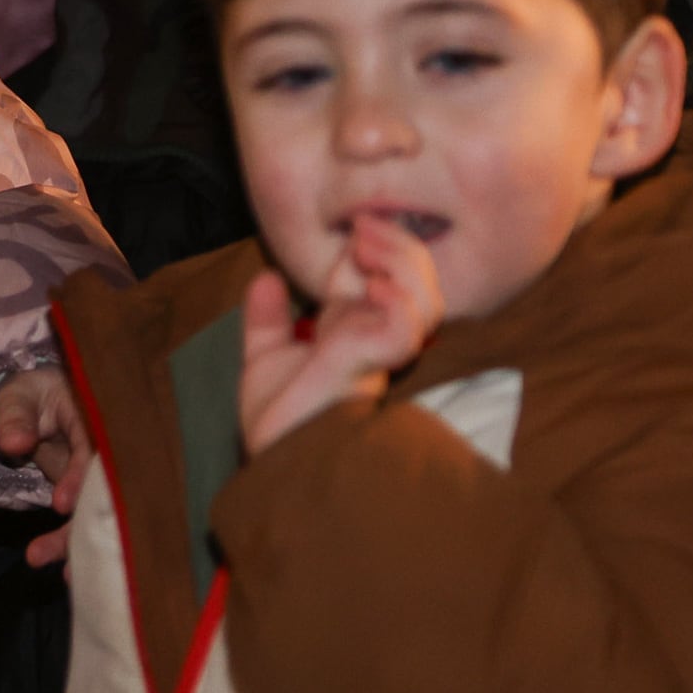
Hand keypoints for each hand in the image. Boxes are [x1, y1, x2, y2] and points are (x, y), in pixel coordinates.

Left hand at [0, 365, 92, 567]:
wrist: (34, 408)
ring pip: (96, 512)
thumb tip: (14, 444)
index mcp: (95, 416)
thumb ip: (14, 418)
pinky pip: (86, 521)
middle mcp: (107, 450)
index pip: (93, 448)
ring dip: (77, 542)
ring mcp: (102, 477)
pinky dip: (74, 544)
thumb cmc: (29, 397)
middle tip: (61, 555)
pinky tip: (64, 572)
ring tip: (58, 570)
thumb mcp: (16, 398)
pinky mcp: (91, 498)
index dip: (79, 477)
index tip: (61, 504)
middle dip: (85, 524)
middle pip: (105, 490)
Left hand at [238, 214, 444, 455]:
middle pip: (420, 282)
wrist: (277, 464)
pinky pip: (406, 322)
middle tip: (362, 229)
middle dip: (399, 244)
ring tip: (366, 247)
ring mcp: (382, 350)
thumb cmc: (280, 425)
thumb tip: (267, 278)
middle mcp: (378, 338)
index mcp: (355, 332)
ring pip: (427, 298)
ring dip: (401, 261)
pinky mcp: (376, 361)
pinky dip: (394, 295)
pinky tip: (369, 286)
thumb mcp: (265, 361)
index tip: (347, 233)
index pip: (385, 276)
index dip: (371, 246)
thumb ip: (266, 320)